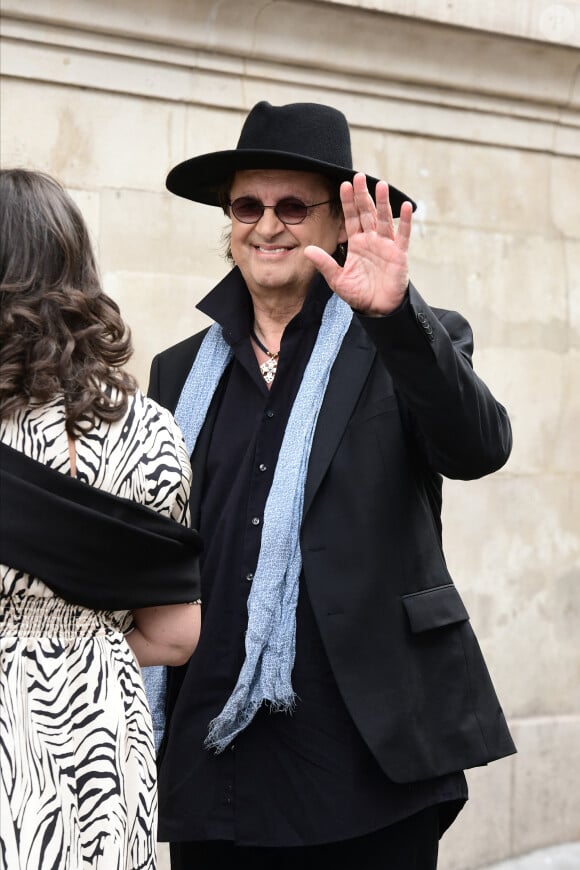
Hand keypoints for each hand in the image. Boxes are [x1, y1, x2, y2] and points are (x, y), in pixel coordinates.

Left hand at [305, 172, 412, 315]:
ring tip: (381, 185)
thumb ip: (325, 264)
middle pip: (366, 213)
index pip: (351, 218)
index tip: (344, 185)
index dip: (348, 202)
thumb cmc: (358, 294)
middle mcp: (371, 240)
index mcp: (356, 243)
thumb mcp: (337, 279)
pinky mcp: (399, 254)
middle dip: (362, 195)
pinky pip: (402, 235)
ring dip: (382, 202)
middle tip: (358, 176)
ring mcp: (386, 245)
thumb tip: (308, 250)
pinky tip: (405, 207)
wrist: (377, 309)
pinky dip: (405, 221)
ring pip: (384, 219)